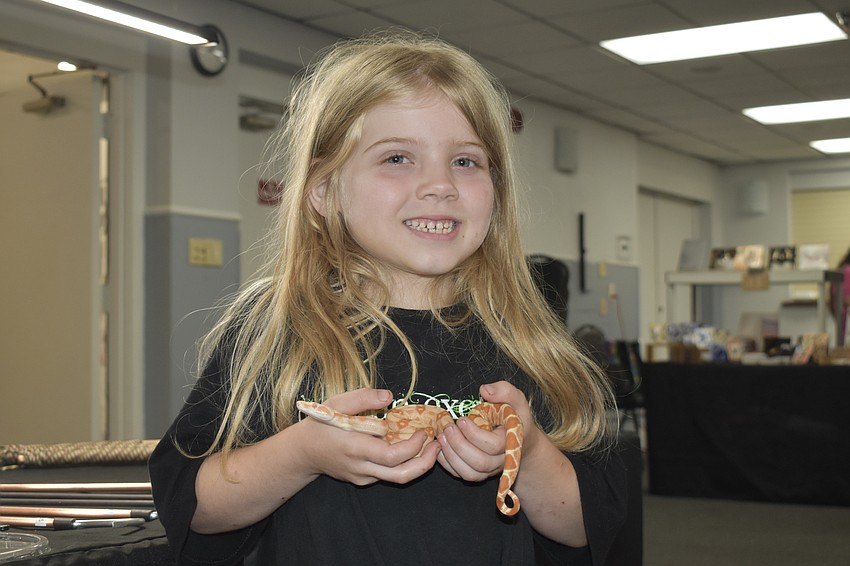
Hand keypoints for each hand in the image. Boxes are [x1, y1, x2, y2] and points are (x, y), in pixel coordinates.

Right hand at [298, 388, 439, 486]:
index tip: (422, 431)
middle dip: (425, 463)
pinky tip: (410, 448)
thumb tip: (389, 397)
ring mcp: (363, 477)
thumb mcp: (337, 403)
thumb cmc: (321, 424)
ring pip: (397, 478)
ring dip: (418, 464)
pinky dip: (404, 463)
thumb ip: (363, 398)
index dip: (413, 447)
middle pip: (401, 476)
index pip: (392, 457)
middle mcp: (362, 468)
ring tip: (431, 447)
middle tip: (438, 445)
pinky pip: (389, 475)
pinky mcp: (364, 479)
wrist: (303, 452)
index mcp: (356, 449)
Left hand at [436, 381, 537, 481]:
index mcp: (512, 441)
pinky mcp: (480, 473)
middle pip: (481, 462)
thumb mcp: (515, 399)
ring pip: (470, 473)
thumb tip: (484, 390)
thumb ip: (504, 391)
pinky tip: (440, 448)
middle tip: (448, 428)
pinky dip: (448, 464)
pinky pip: (463, 475)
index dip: (474, 435)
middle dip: (460, 445)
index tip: (462, 420)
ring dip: (452, 456)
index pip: (494, 446)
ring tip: (441, 437)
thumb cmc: (515, 415)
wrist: (521, 437)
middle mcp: (502, 460)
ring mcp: (491, 469)